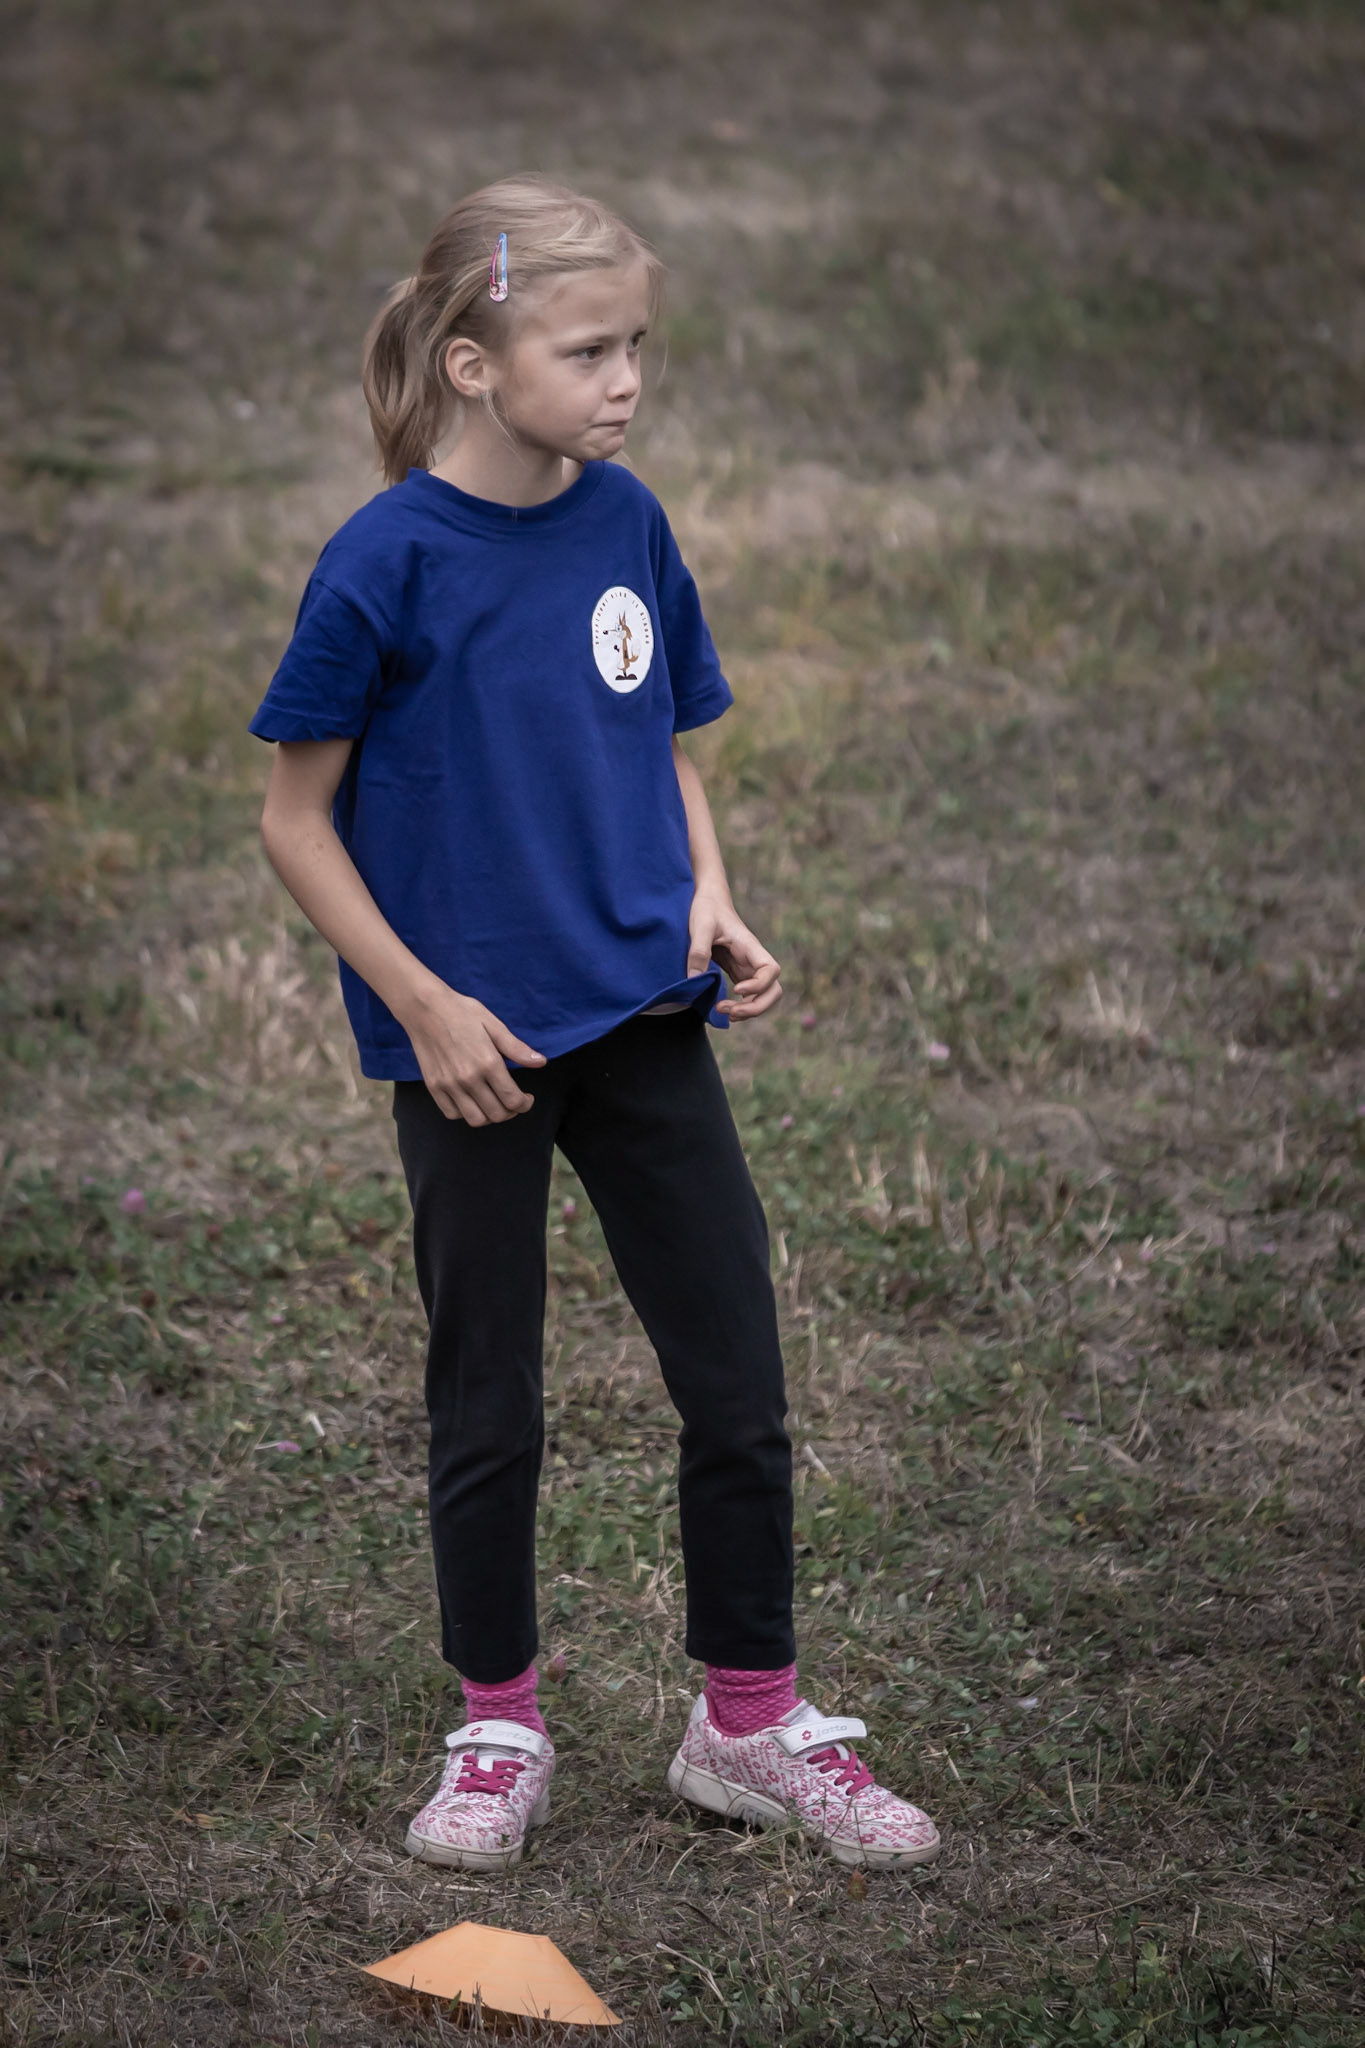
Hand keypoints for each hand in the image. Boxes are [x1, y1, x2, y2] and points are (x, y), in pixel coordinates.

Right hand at [399, 979, 544, 1123]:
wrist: (424, 1008)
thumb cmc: (461, 1012)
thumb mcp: (493, 1024)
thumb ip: (516, 1048)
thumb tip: (541, 1062)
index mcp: (488, 1063)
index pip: (512, 1100)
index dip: (525, 1104)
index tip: (526, 1099)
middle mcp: (468, 1078)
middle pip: (497, 1114)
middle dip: (511, 1112)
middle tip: (512, 1101)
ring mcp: (449, 1085)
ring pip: (476, 1120)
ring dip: (489, 1116)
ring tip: (493, 1103)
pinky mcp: (433, 1087)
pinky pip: (452, 1114)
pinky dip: (465, 1113)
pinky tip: (471, 1100)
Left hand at [687, 888, 782, 1020]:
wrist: (709, 899)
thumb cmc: (707, 908)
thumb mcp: (700, 925)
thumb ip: (698, 951)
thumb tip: (694, 980)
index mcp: (750, 946)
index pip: (771, 970)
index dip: (758, 985)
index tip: (736, 988)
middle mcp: (753, 960)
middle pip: (774, 990)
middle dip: (755, 1007)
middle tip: (728, 1011)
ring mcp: (747, 968)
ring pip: (763, 997)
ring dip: (748, 1011)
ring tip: (722, 1011)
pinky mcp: (738, 973)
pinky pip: (748, 996)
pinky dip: (740, 1007)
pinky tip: (722, 1009)